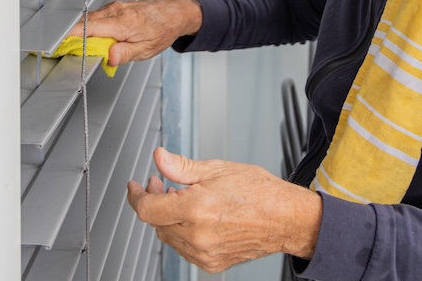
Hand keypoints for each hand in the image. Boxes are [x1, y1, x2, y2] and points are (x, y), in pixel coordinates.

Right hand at [74, 0, 202, 66]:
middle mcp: (116, 11)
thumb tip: (109, 58)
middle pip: (84, 22)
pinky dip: (90, 27)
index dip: (71, 35)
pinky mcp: (113, 7)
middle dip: (71, 35)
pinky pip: (96, 17)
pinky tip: (96, 38)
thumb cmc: (161, 30)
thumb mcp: (145, 49)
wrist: (171, 13)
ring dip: (81, 32)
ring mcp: (114, 7)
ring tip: (81, 47)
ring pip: (89, 19)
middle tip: (64, 50)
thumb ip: (124, 53)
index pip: (89, 27)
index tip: (59, 43)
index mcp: (123, 23)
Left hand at [126, 147, 321, 273]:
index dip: (136, 196)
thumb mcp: (217, 169)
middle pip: (156, 222)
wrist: (286, 219)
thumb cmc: (259, 192)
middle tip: (164, 184)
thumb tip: (160, 158)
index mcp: (196, 208)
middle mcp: (198, 235)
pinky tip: (196, 218)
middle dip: (155, 202)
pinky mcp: (212, 263)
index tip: (135, 187)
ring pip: (168, 236)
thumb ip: (181, 166)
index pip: (147, 208)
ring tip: (184, 199)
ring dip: (169, 218)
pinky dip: (183, 233)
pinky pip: (184, 249)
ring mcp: (204, 253)